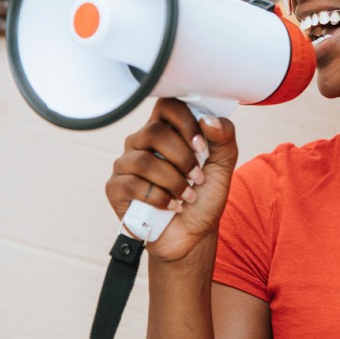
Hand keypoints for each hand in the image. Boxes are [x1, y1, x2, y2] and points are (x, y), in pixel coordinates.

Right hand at [105, 98, 238, 261]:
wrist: (193, 234)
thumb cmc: (204, 195)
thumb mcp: (224, 164)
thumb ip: (224, 137)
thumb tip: (207, 120)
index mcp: (167, 130)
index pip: (167, 105)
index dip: (185, 122)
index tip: (202, 146)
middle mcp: (142, 142)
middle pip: (153, 131)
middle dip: (182, 157)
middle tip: (197, 176)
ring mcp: (126, 164)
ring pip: (144, 160)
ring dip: (174, 181)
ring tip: (187, 195)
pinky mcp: (116, 188)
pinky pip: (132, 184)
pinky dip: (159, 198)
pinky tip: (172, 206)